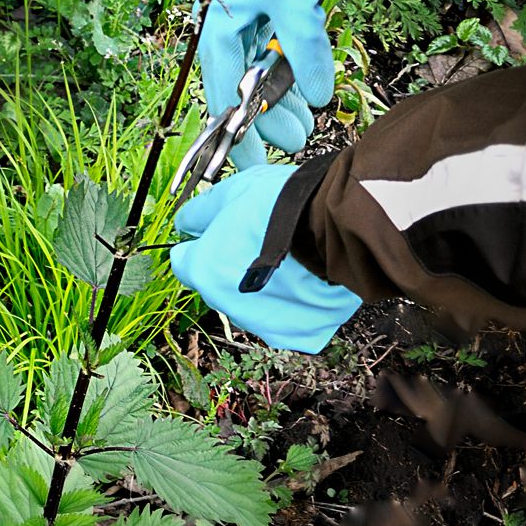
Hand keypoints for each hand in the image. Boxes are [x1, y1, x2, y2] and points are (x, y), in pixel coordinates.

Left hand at [169, 165, 360, 353]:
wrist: (341, 225)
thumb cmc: (288, 206)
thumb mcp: (234, 191)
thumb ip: (199, 212)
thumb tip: (183, 224)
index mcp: (203, 271)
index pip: (185, 262)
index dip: (202, 244)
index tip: (221, 232)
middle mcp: (227, 304)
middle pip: (219, 285)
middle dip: (233, 267)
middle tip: (262, 241)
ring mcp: (262, 323)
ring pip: (253, 305)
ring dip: (263, 286)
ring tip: (291, 258)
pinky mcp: (297, 335)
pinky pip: (289, 320)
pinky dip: (294, 305)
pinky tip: (307, 280)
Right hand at [199, 0, 330, 168]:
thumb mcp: (294, 0)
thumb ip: (305, 50)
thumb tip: (317, 97)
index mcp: (219, 31)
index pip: (222, 97)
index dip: (236, 133)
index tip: (251, 163)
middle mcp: (228, 30)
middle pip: (242, 91)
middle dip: (267, 120)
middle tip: (295, 142)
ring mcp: (248, 21)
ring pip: (260, 75)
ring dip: (281, 101)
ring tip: (306, 125)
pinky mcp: (269, 10)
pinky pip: (274, 56)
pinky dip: (289, 76)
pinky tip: (305, 91)